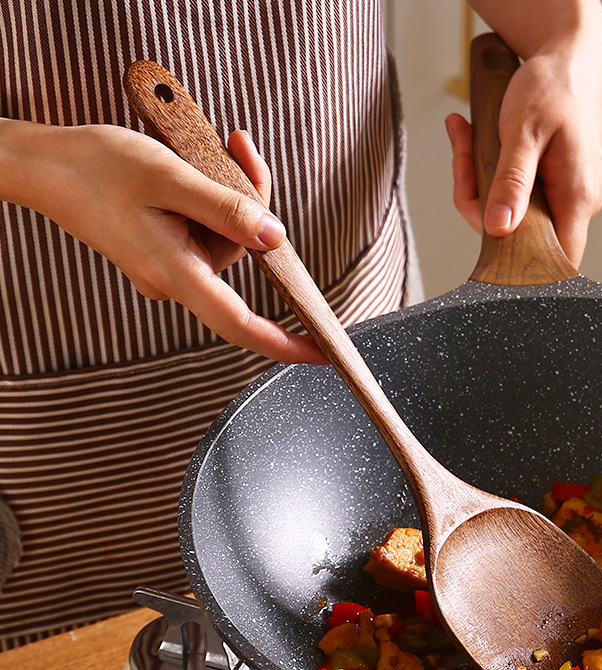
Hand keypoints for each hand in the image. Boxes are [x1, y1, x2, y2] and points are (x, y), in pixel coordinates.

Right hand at [5, 121, 324, 362]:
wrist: (46, 164)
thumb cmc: (97, 168)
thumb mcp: (169, 178)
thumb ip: (227, 210)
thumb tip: (275, 239)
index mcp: (175, 272)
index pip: (239, 324)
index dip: (283, 343)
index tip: (319, 353)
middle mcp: (175, 278)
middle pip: (240, 254)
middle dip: (252, 203)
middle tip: (240, 148)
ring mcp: (170, 266)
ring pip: (226, 237)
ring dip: (230, 193)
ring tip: (206, 150)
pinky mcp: (167, 250)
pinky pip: (207, 230)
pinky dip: (213, 199)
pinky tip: (197, 167)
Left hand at [448, 0, 601, 266]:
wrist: (566, 59)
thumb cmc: (554, 89)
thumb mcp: (525, 132)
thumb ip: (512, 182)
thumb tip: (499, 228)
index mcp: (577, 198)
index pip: (558, 261)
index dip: (525, 272)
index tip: (488, 258)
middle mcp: (572, 204)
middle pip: (518, 237)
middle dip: (480, 205)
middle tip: (464, 162)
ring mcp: (557, 196)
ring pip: (505, 214)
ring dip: (475, 180)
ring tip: (465, 137)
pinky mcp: (542, 187)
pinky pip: (505, 194)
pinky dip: (482, 170)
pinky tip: (469, 138)